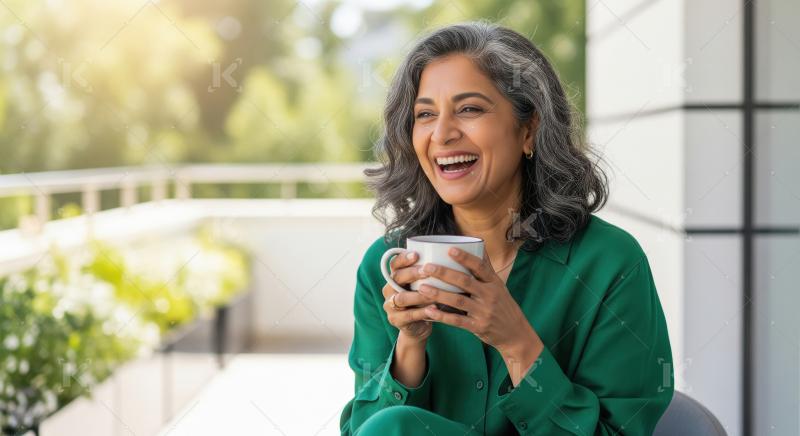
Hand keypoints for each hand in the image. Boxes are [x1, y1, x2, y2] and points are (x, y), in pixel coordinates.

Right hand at [381, 250, 436, 343]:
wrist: (419, 326)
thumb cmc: (425, 300)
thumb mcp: (426, 285)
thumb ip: (431, 272)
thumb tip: (453, 255)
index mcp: (396, 276)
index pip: (395, 263)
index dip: (404, 258)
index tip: (417, 254)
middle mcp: (389, 289)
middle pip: (397, 278)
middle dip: (412, 273)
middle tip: (427, 271)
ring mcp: (390, 305)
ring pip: (401, 297)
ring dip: (418, 295)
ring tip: (433, 293)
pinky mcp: (396, 320)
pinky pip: (409, 315)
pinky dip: (422, 311)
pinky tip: (434, 308)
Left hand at [416, 247, 543, 381]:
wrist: (516, 334)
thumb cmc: (503, 306)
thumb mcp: (499, 286)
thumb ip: (486, 268)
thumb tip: (479, 244)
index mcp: (494, 283)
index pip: (480, 267)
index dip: (465, 257)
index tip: (449, 249)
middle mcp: (489, 295)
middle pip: (465, 281)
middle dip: (444, 273)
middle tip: (426, 267)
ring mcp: (484, 312)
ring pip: (458, 301)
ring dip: (439, 294)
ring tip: (422, 288)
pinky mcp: (478, 327)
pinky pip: (458, 320)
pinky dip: (443, 316)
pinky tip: (429, 311)